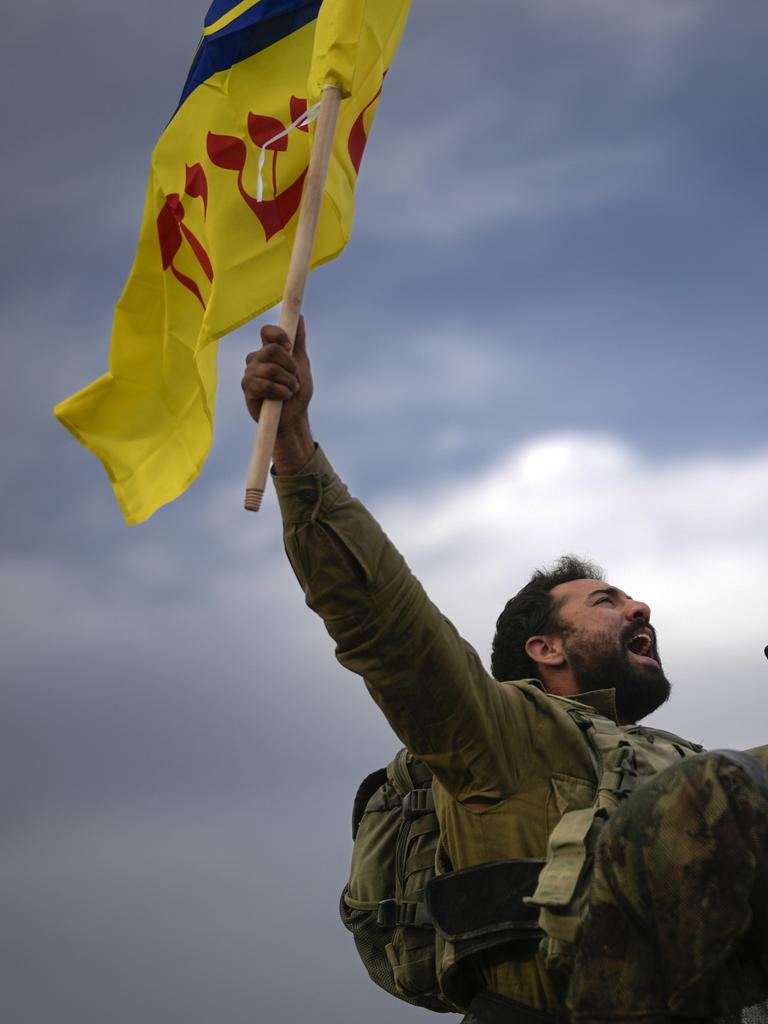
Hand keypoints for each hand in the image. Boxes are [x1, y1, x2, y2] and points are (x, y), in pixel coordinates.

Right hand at [241, 316, 314, 472]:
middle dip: (289, 366)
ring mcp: (250, 374)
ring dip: (288, 382)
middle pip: (271, 350)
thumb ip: (299, 341)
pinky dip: (280, 391)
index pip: (267, 331)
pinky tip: (284, 397)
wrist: (294, 417)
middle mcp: (257, 359)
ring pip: (270, 369)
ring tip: (291, 391)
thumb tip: (299, 317)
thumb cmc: (297, 391)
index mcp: (268, 350)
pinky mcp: (248, 389)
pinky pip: (263, 385)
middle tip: (295, 378)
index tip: (291, 347)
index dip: (279, 335)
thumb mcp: (302, 364)